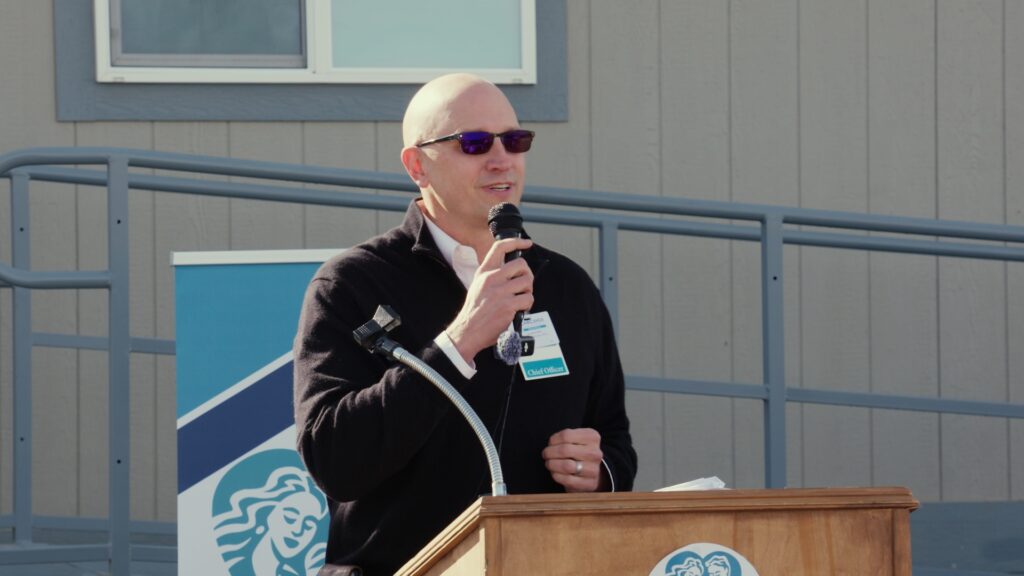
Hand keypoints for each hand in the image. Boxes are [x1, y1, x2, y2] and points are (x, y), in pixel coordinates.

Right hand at [446, 237, 533, 361]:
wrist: (467, 332)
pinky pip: (528, 298)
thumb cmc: (474, 312)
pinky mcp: (508, 305)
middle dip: (527, 275)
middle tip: (523, 285)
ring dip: (528, 292)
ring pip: (527, 282)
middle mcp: (491, 279)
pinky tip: (519, 309)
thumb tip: (513, 272)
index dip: (516, 242)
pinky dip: (528, 305)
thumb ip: (492, 276)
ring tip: (520, 299)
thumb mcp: (478, 286)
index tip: (527, 243)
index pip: (499, 247)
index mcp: (483, 272)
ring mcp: (500, 292)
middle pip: (521, 265)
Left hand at [542, 428, 606, 491]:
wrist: (591, 473)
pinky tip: (555, 473)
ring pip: (566, 466)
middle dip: (550, 452)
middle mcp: (595, 453)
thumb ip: (564, 437)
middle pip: (565, 450)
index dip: (553, 440)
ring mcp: (593, 469)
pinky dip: (556, 475)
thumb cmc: (579, 453)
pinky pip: (567, 479)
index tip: (550, 444)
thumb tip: (551, 443)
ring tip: (549, 463)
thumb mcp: (576, 439)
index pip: (566, 435)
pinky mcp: (589, 484)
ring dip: (552, 464)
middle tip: (546, 454)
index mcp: (592, 437)